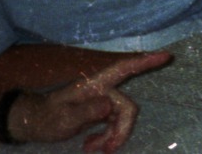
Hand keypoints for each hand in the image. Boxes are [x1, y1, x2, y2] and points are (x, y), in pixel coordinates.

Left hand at [13, 51, 170, 152]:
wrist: (34, 123)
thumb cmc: (45, 118)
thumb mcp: (62, 119)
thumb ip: (85, 112)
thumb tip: (109, 105)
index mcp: (95, 85)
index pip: (123, 69)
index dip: (145, 62)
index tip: (167, 56)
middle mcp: (103, 90)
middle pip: (126, 107)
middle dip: (121, 129)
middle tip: (106, 151)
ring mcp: (102, 101)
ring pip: (122, 118)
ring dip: (112, 136)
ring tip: (93, 148)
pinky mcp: (100, 112)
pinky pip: (114, 124)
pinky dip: (107, 137)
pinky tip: (92, 145)